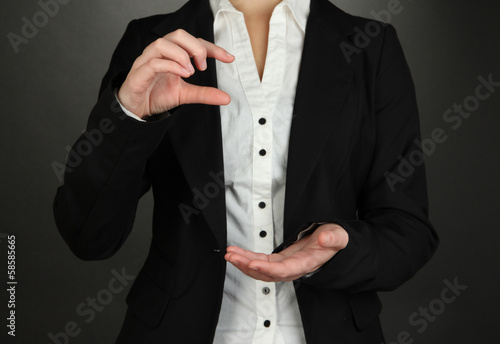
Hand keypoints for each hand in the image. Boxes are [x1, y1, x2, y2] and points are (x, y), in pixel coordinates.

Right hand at [117, 29, 234, 118]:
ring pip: (162, 43)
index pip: (193, 42)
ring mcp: (148, 60)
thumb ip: (204, 94)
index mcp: (172, 54)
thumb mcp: (185, 94)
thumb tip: (226, 98)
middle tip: (203, 66)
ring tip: (191, 71)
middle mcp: (160, 53)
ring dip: (182, 55)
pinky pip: (153, 62)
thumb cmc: (156, 95)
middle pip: (177, 35)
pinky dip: (171, 65)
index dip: (212, 47)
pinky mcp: (140, 72)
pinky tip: (183, 74)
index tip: (229, 58)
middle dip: (195, 47)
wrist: (136, 109)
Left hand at [225, 223, 348, 281]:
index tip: (253, 263)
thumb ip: (333, 239)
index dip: (268, 268)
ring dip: (244, 263)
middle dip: (248, 266)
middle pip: (267, 273)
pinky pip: (261, 262)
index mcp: (306, 263)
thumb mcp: (338, 236)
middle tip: (232, 256)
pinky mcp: (280, 260)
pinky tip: (237, 253)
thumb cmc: (335, 240)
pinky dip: (248, 258)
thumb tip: (323, 239)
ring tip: (230, 255)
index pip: (285, 270)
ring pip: (261, 269)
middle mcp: (293, 268)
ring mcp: (285, 265)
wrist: (333, 243)